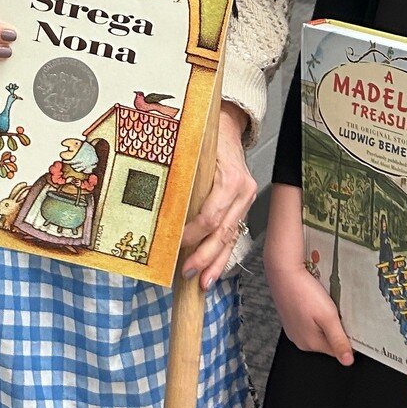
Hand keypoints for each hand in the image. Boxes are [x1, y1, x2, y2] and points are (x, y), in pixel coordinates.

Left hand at [179, 103, 256, 288]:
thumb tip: (160, 203)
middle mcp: (243, 192)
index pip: (211, 217)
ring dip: (216, 263)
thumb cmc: (210, 134)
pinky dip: (223, 254)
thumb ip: (183, 175)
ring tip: (202, 283)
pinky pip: (234, 234)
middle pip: (223, 233)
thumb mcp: (195, 149)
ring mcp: (246, 200)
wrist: (228, 124)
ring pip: (231, 238)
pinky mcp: (243, 205)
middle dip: (204, 256)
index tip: (174, 242)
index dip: (192, 234)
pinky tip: (213, 270)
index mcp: (232, 179)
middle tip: (186, 271)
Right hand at [262, 186, 352, 363]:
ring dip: (324, 319)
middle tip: (338, 310)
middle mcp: (299, 339)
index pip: (336, 350)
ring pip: (317, 329)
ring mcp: (292, 328)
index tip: (348, 321)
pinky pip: (307, 320)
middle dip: (335, 327)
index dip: (346, 336)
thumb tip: (347, 362)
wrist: (282, 269)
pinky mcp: (289, 317)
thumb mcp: (327, 316)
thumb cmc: (303, 291)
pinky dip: (314, 313)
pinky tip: (314, 300)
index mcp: (309, 343)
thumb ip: (338, 340)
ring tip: (326, 303)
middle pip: (326, 340)